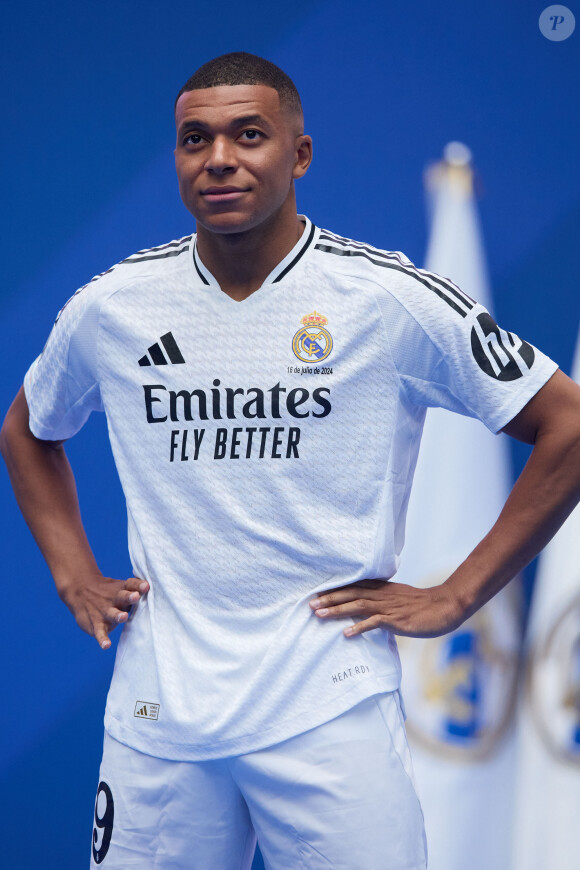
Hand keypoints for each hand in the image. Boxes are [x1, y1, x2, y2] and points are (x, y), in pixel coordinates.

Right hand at [60, 573, 148, 649]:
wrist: (80, 590)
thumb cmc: (110, 592)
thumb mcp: (120, 587)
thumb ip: (135, 589)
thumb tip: (156, 591)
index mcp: (122, 589)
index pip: (131, 584)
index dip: (138, 585)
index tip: (146, 586)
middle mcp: (114, 599)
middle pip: (122, 597)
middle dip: (129, 597)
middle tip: (136, 597)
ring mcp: (104, 612)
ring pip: (111, 614)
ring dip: (117, 615)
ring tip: (123, 617)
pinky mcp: (96, 624)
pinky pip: (99, 632)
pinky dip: (102, 639)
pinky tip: (106, 645)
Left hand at [309, 579, 463, 638]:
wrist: (445, 606)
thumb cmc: (423, 605)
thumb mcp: (400, 598)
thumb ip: (384, 600)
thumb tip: (370, 608)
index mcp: (383, 589)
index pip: (354, 586)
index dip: (335, 589)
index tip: (317, 592)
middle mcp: (382, 595)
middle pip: (351, 593)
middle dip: (329, 598)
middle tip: (310, 603)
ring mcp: (388, 607)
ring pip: (357, 605)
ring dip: (337, 610)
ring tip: (319, 615)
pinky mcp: (396, 620)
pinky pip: (374, 622)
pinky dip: (358, 627)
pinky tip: (345, 633)